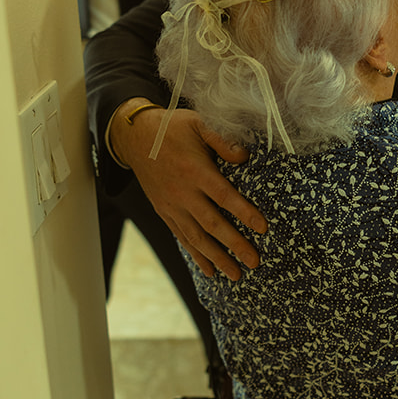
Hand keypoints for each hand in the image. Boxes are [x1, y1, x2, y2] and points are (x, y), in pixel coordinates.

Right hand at [114, 105, 265, 279]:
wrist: (134, 138)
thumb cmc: (172, 128)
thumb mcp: (198, 124)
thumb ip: (222, 140)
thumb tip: (245, 156)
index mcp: (195, 170)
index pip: (224, 196)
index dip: (244, 213)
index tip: (262, 228)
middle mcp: (183, 193)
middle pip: (212, 224)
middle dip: (235, 245)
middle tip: (254, 262)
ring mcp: (172, 206)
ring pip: (196, 238)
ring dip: (217, 258)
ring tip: (236, 275)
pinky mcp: (164, 212)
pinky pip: (182, 238)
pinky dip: (196, 255)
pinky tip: (209, 270)